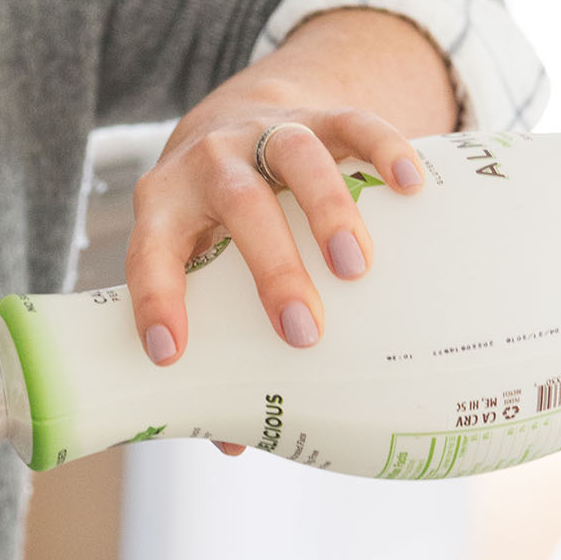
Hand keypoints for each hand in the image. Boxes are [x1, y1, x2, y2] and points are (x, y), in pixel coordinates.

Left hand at [125, 8, 456, 364]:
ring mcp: (265, 132)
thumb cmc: (210, 217)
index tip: (170, 353)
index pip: (150, 251)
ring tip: (356, 268)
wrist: (233, 117)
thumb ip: (214, 336)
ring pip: (297, 156)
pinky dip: (383, 149)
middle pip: (240, 204)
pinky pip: (353, 122)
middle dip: (273, 269)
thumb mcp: (194, 260)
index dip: (156, 300)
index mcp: (164, 204)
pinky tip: (410, 185)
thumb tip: (236, 444)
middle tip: (304, 331)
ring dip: (328, 211)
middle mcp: (210, 162)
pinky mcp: (318, 115)